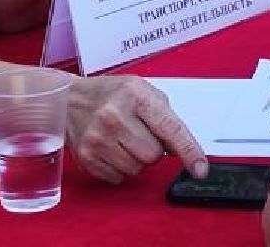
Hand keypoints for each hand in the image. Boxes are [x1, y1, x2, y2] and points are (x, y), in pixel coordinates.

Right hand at [65, 75, 207, 183]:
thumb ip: (166, 118)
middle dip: (153, 148)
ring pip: (137, 169)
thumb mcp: (143, 92)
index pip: (170, 128)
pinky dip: (121, 167)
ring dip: (137, 159)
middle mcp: (114, 116)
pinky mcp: (86, 157)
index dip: (189, 151)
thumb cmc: (112, 94)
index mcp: (135, 95)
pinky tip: (111, 148)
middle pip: (154, 155)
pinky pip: (119, 177)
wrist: (69, 100)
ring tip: (123, 139)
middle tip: (139, 132)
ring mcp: (98, 138)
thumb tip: (183, 150)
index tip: (200, 169)